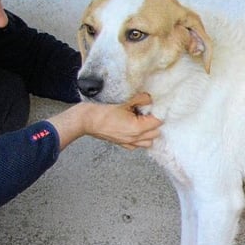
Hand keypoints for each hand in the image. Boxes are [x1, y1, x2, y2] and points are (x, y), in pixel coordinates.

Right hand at [48, 92, 162, 150]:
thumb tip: (150, 99)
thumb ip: (141, 99)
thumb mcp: (125, 102)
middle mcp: (135, 138)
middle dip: (155, 123)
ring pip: (148, 142)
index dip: (158, 113)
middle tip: (148, 112)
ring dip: (149, 132)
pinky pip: (137, 145)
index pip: (158, 122)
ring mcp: (128, 143)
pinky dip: (139, 139)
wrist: (86, 120)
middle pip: (156, 133)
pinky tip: (134, 128)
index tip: (155, 106)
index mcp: (137, 128)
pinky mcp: (121, 144)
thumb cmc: (103, 111)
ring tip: (142, 121)